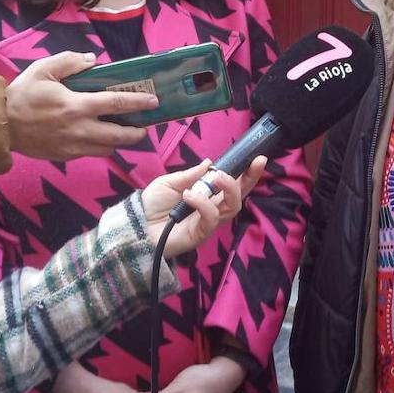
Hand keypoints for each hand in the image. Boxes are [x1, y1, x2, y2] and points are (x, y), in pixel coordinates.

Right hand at [6, 52, 156, 159]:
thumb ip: (71, 62)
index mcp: (77, 106)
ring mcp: (73, 146)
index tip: (153, 101)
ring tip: (123, 132)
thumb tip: (93, 60)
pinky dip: (100, 146)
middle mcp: (80, 129)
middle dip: (137, 132)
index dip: (138, 102)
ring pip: (107, 148)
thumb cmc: (22, 94)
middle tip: (145, 126)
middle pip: (120, 135)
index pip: (117, 103)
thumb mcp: (44, 69)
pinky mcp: (65, 156)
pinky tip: (98, 136)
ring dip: (119, 141)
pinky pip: (90, 153)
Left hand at [141, 157, 266, 257]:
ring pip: (232, 206)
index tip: (258, 158)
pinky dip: (203, 203)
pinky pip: (211, 218)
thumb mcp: (170, 182)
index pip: (232, 184)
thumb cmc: (152, 205)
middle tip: (254, 164)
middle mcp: (212, 209)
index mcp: (207, 195)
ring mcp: (208, 223)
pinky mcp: (201, 234)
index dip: (247, 173)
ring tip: (215, 177)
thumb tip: (210, 162)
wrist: (135, 226)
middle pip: (240, 196)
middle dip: (250, 179)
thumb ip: (191, 174)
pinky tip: (189, 195)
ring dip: (227, 187)